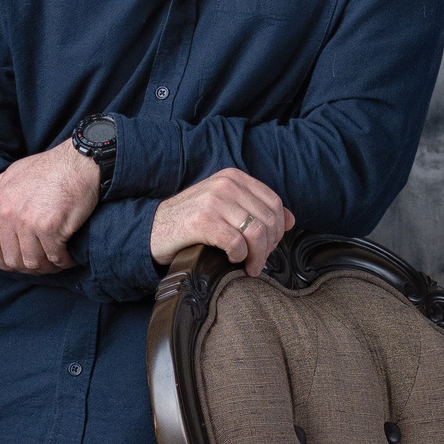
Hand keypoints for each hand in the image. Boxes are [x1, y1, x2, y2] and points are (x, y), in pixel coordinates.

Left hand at [0, 138, 100, 272]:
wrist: (79, 161)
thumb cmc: (46, 169)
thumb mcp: (9, 176)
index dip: (3, 260)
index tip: (17, 261)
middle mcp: (9, 215)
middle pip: (13, 260)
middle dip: (29, 265)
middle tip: (44, 260)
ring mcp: (29, 222)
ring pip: (34, 262)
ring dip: (48, 266)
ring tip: (57, 259)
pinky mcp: (51, 227)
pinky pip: (55, 258)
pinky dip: (64, 261)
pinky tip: (70, 256)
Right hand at [149, 168, 294, 277]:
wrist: (152, 228)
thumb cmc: (191, 221)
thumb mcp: (224, 206)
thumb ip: (255, 208)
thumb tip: (291, 220)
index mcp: (234, 177)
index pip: (274, 202)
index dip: (278, 229)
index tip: (270, 246)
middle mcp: (225, 184)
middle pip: (268, 220)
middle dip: (268, 247)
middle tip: (259, 262)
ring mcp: (213, 201)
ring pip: (255, 232)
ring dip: (256, 256)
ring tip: (250, 267)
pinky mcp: (202, 221)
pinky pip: (236, 243)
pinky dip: (238, 256)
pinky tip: (230, 259)